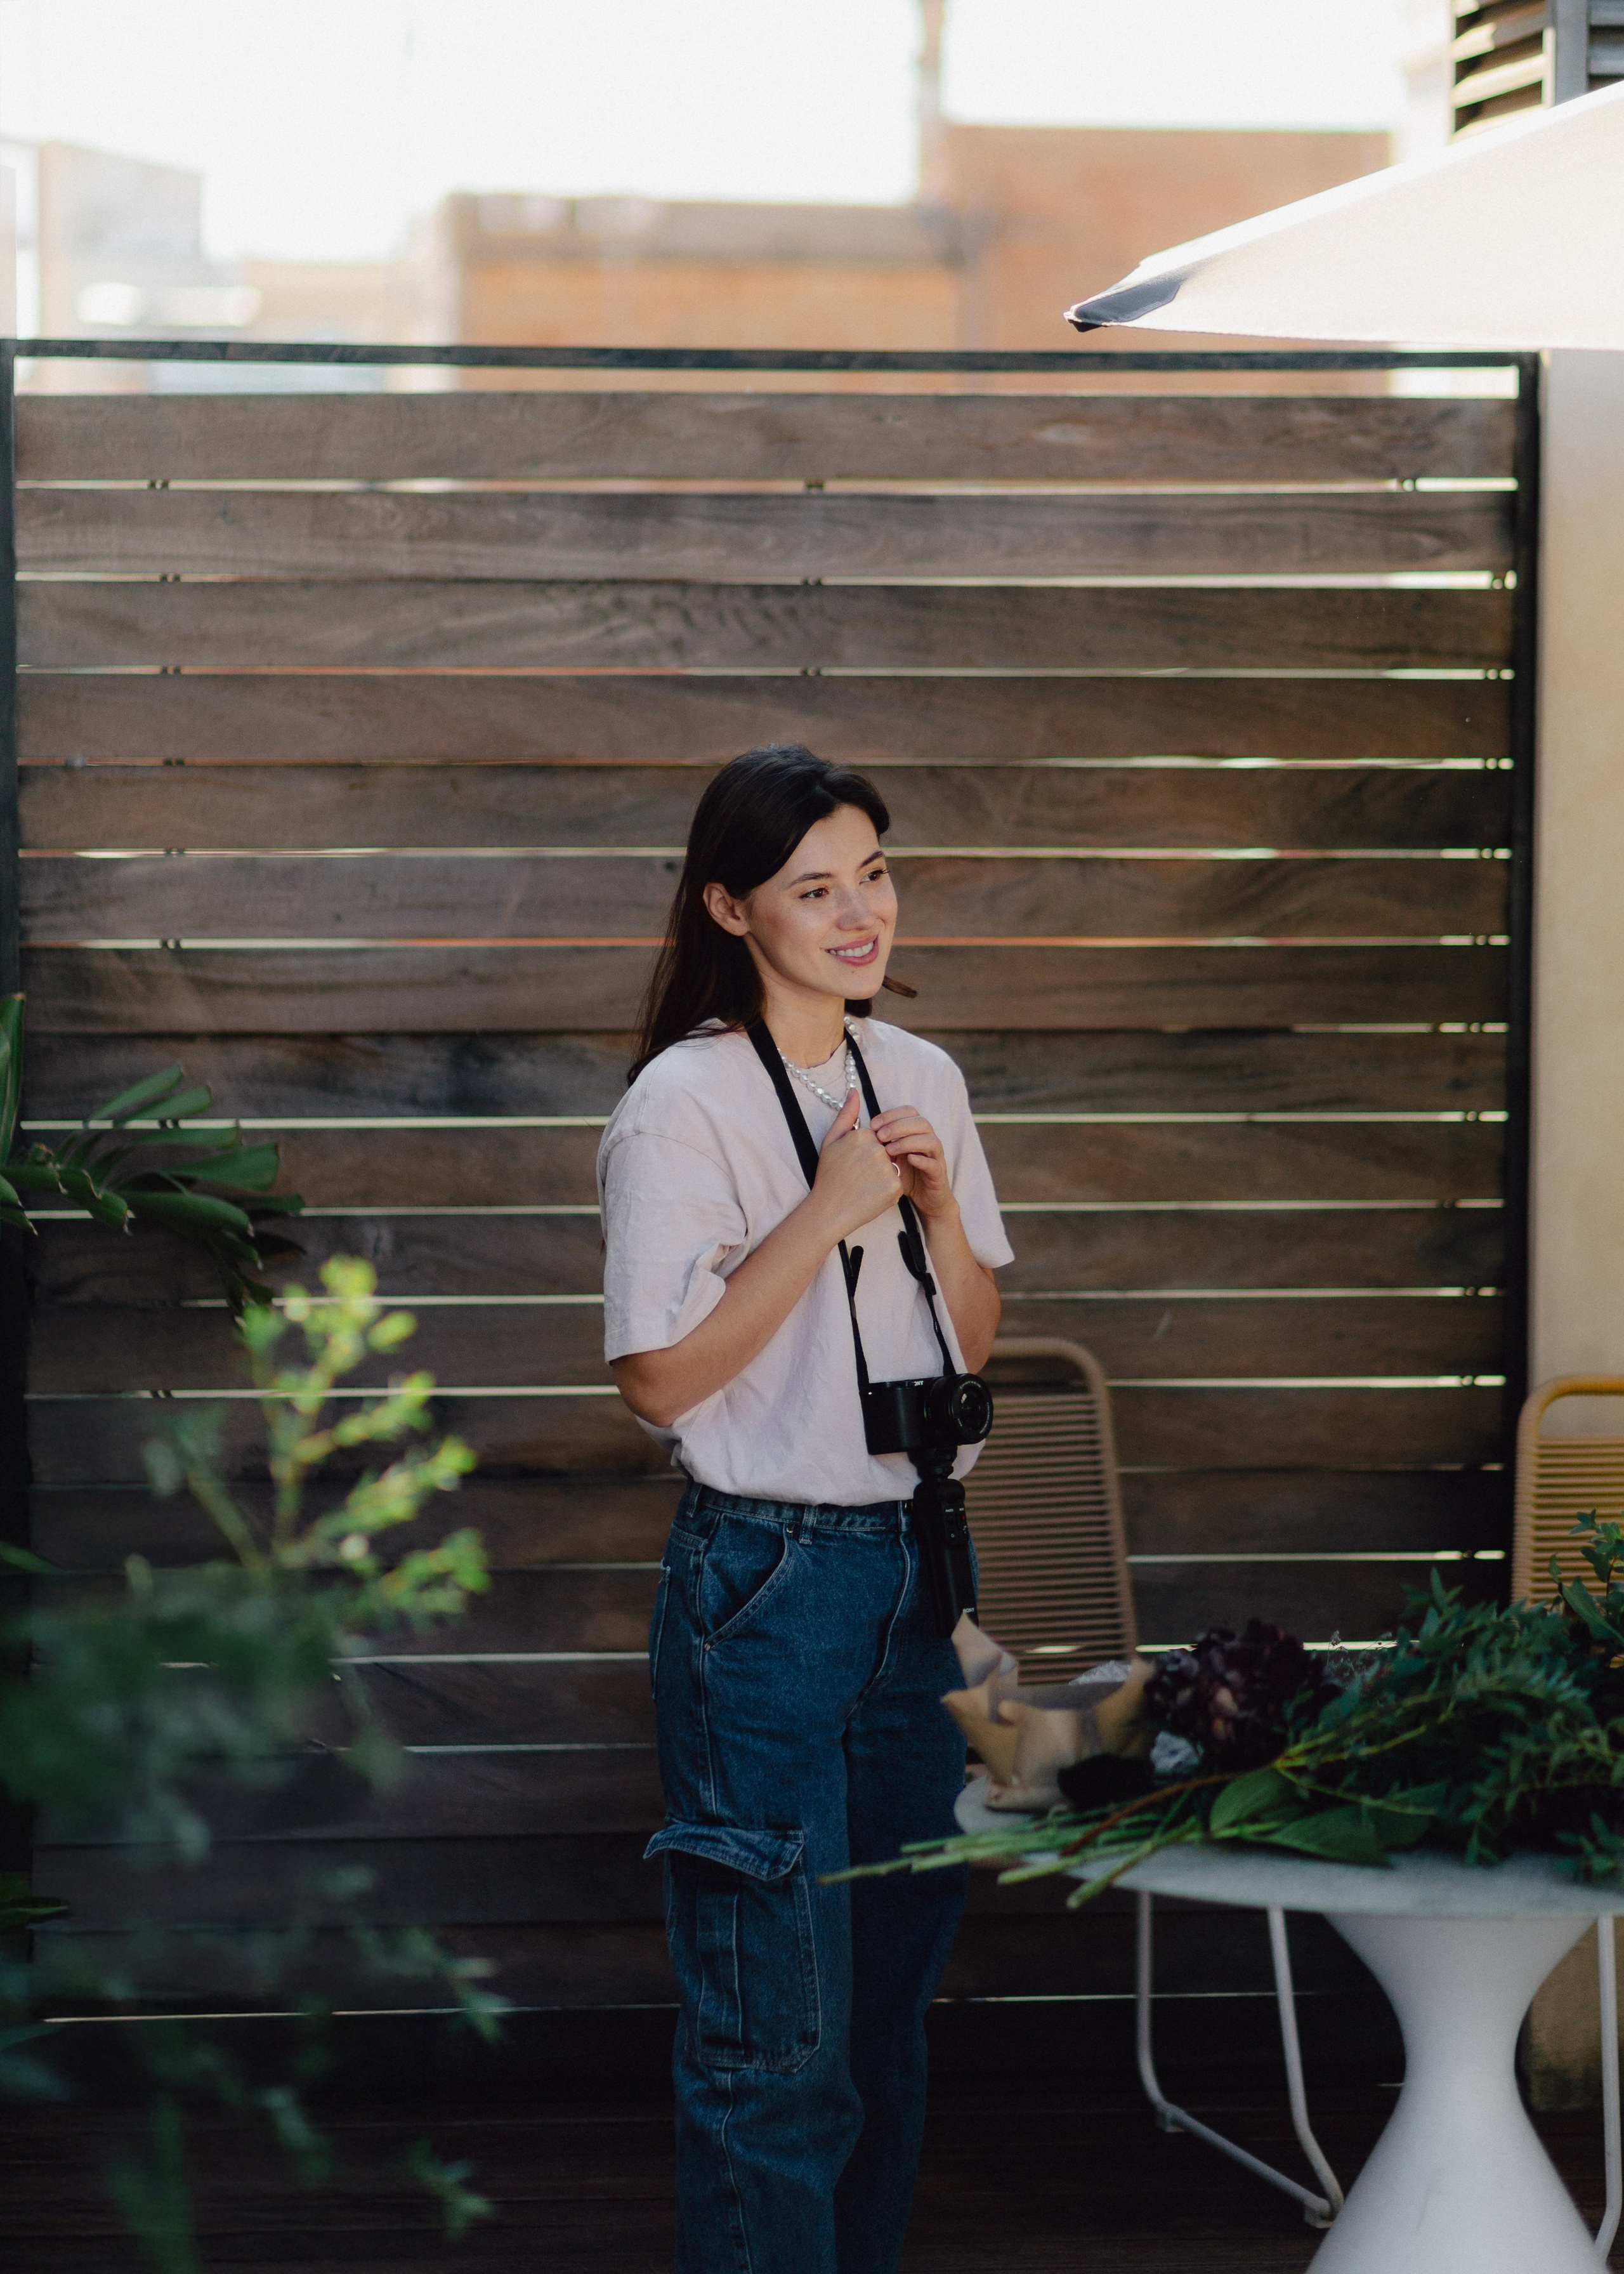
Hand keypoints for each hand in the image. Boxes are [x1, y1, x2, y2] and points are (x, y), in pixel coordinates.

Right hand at [808, 1087, 904, 1241]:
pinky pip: (898, 1183)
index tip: (853, 1164)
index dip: (865, 1152)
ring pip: (894, 1166)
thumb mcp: (831, 1141)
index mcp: (863, 1135)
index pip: (876, 1137)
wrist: (829, 1210)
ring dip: (883, 1176)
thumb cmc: (828, 1175)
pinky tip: (871, 1195)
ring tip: (864, 1186)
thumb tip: (855, 1091)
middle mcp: (878, 1149)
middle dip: (876, 1163)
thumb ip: (846, 1115)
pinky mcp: (896, 1186)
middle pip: (887, 1150)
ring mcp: (888, 1168)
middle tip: (858, 1176)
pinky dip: (887, 1190)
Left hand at [869, 1104, 954, 1219]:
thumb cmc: (902, 1176)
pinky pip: (934, 1164)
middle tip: (880, 1136)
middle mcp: (928, 1141)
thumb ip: (879, 1142)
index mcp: (916, 1133)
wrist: (923, 1201)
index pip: (909, 1112)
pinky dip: (922, 1160)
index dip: (891, 1115)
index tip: (873, 1125)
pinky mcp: (938, 1175)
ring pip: (931, 1140)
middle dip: (899, 1126)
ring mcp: (935, 1158)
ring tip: (890, 1150)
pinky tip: (908, 1160)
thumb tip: (863, 1129)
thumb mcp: (887, 1156)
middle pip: (921, 1122)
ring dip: (909, 1142)